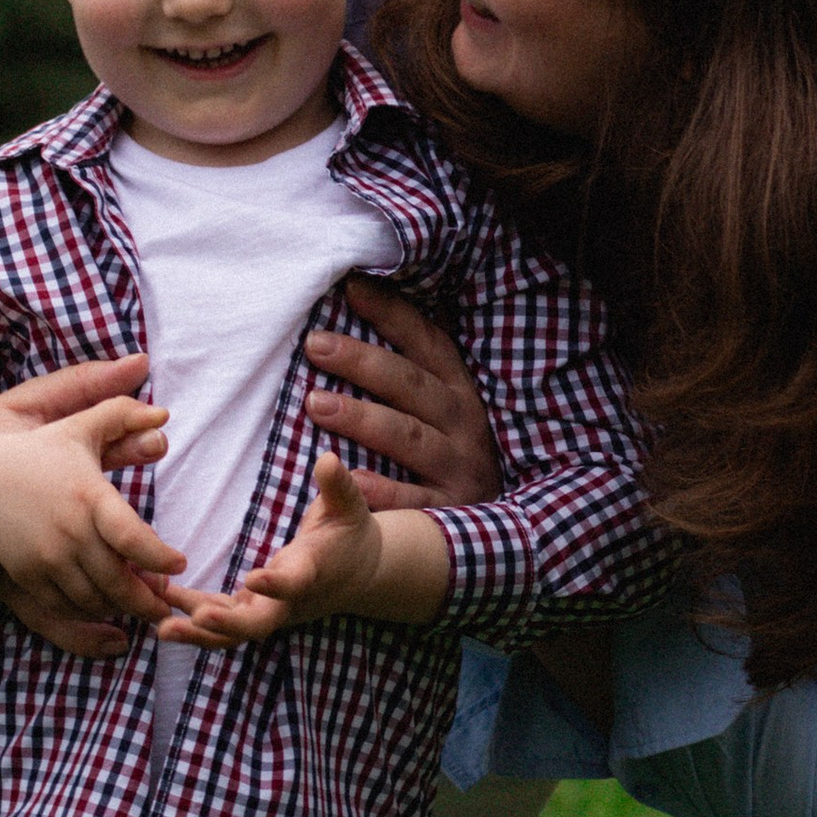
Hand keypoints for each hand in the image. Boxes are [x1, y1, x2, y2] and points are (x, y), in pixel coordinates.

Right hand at [0, 356, 163, 654]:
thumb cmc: (36, 454)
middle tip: (166, 601)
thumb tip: (161, 413)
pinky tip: (103, 605)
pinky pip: (66, 607)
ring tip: (138, 604)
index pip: (133, 539)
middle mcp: (69, 532)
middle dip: (148, 599)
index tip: (179, 563)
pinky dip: (89, 613)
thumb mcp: (77, 428)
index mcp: (89, 496)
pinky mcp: (28, 576)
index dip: (161, 558)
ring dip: (120, 607)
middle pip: (119, 581)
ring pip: (95, 600)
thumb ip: (121, 415)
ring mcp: (46, 558)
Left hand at [157, 454, 383, 647]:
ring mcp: (268, 612)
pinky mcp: (252, 612)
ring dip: (198, 633)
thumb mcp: (349, 506)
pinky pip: (220, 622)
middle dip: (227, 626)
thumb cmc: (349, 534)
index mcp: (310, 573)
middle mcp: (287, 602)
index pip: (294, 584)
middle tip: (197, 619)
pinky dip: (192, 617)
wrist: (358, 574)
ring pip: (233, 634)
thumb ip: (338, 485)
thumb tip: (328, 458)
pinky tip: (160, 601)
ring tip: (162, 627)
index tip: (255, 578)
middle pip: (257, 625)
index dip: (276, 585)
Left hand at [303, 279, 502, 511]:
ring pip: (408, 437)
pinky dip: (383, 490)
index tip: (350, 287)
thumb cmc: (452, 453)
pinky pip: (413, 501)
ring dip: (362, 418)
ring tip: (314, 403)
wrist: (502, 529)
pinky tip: (349, 478)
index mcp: (459, 390)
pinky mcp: (450, 509)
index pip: (426, 343)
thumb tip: (366, 304)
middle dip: (362, 362)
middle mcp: (463, 423)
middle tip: (315, 344)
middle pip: (410, 385)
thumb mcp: (446, 407)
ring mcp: (459, 467)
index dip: (392, 314)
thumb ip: (412, 368)